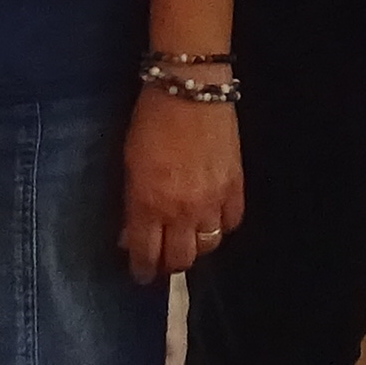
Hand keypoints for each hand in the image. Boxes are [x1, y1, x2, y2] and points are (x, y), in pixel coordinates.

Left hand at [122, 80, 243, 281]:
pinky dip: (221, 226)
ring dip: (196, 247)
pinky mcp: (236, 187)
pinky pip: (232, 223)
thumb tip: (132, 233)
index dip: (143, 270)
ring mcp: (212, 201)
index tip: (141, 274)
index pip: (146, 255)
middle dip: (170, 265)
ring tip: (188, 239)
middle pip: (181, 259)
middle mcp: (181, 211)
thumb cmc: (150, 122)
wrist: (190, 90)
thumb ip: (132, 204)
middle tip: (164, 259)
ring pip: (208, 246)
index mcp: (148, 204)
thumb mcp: (129, 165)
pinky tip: (213, 219)